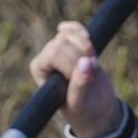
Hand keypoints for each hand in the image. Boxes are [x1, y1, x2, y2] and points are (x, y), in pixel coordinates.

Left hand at [31, 20, 124, 137]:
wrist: (97, 108)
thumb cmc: (83, 110)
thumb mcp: (80, 103)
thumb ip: (80, 85)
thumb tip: (87, 62)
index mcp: (40, 70)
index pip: (54, 54)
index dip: (72, 64)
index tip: (83, 79)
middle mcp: (46, 57)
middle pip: (63, 42)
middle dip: (81, 56)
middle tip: (91, 73)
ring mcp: (58, 48)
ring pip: (71, 34)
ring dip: (86, 48)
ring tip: (92, 65)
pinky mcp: (71, 43)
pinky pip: (74, 27)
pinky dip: (82, 32)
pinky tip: (88, 41)